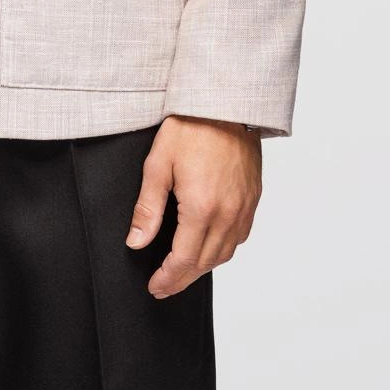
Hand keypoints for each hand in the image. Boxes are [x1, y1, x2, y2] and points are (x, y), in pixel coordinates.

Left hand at [125, 115, 261, 297]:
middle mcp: (228, 213)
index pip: (184, 259)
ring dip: (203, 267)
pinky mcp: (253, 198)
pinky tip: (209, 246)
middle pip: (206, 262)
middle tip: (164, 286)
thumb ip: (147, 208)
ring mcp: (245, 207)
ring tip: (183, 271)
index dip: (168, 278)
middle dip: (183, 279)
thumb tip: (136, 242)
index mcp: (202, 207)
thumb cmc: (191, 126)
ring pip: (225, 253)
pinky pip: (240, 236)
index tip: (155, 287)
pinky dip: (223, 249)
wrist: (227, 102)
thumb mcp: (158, 163)